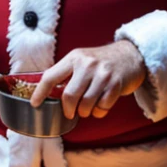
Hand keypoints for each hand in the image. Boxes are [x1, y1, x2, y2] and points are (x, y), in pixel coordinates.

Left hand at [30, 40, 145, 118]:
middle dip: (68, 109)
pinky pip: (102, 107)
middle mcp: (87, 64)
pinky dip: (99, 112)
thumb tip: (48, 94)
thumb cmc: (102, 62)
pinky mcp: (116, 84)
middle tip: (70, 112)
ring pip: (86, 104)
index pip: (51, 76)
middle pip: (69, 96)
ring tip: (87, 109)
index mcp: (74, 57)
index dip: (40, 92)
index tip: (35, 104)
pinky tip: (100, 105)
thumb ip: (67, 74)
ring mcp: (103, 74)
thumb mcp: (82, 60)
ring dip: (85, 112)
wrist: (131, 55)